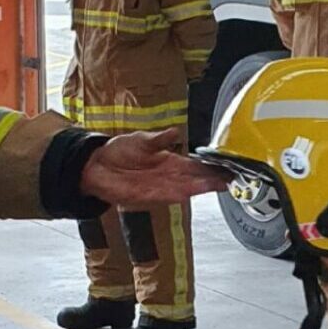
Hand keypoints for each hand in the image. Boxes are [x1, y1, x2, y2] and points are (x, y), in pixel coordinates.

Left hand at [80, 128, 228, 208]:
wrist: (95, 166)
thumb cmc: (119, 151)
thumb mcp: (142, 140)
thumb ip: (159, 139)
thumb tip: (175, 132)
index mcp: (170, 161)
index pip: (196, 165)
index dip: (211, 166)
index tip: (227, 166)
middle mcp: (168, 176)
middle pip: (196, 178)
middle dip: (213, 178)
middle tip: (231, 178)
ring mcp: (159, 187)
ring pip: (186, 188)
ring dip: (202, 187)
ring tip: (219, 184)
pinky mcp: (147, 196)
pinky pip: (168, 196)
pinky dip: (181, 193)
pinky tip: (193, 191)